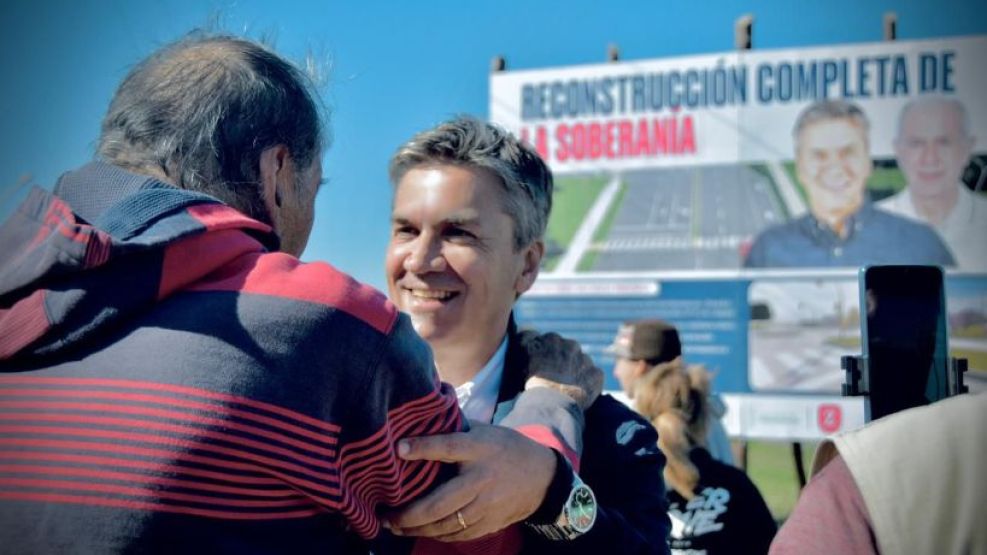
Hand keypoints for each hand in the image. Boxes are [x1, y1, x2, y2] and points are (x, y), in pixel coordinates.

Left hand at [383, 422, 556, 541]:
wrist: (542, 477)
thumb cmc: (505, 448)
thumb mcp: (485, 432)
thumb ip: (456, 430)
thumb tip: (421, 417)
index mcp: (479, 449)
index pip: (449, 446)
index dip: (423, 447)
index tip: (399, 449)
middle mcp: (482, 479)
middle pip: (440, 502)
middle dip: (409, 513)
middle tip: (386, 515)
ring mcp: (486, 505)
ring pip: (445, 524)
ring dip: (417, 529)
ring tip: (396, 527)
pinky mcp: (490, 523)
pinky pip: (458, 534)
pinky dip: (437, 535)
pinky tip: (421, 531)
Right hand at [519, 330, 602, 409]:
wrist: (551, 403)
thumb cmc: (532, 381)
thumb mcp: (521, 356)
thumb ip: (525, 339)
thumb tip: (528, 329)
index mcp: (552, 338)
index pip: (549, 342)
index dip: (546, 355)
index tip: (543, 366)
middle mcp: (571, 345)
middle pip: (568, 351)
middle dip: (564, 360)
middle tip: (556, 377)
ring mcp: (586, 359)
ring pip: (582, 363)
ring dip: (577, 371)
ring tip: (567, 387)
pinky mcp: (597, 374)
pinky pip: (594, 376)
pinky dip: (588, 383)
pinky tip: (579, 392)